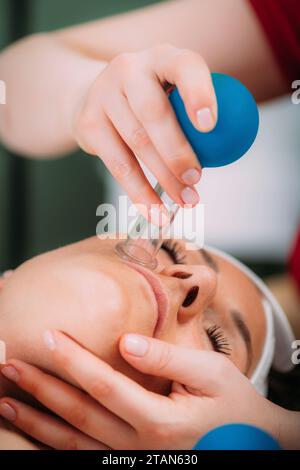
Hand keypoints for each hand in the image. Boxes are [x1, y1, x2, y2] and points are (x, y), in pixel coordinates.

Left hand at [0, 330, 280, 449]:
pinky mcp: (131, 463)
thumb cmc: (232, 403)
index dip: (73, 359)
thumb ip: (166, 358)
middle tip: (10, 363)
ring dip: (37, 420)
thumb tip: (125, 342)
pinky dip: (54, 442)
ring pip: (73, 442)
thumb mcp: (210, 372)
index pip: (104, 385)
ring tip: (8, 398)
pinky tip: (36, 427)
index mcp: (160, 421)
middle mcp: (140, 446)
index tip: (47, 335)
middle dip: (42, 387)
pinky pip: (84, 455)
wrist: (250, 444)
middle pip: (79, 414)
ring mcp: (132, 460)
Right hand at [73, 45, 216, 221]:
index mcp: (162, 56)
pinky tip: (155, 212)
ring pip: (137, 143)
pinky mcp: (88, 123)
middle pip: (154, 113)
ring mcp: (103, 94)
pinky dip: (140, 193)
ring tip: (184, 201)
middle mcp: (129, 68)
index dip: (198, 94)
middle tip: (195, 180)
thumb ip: (194, 113)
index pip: (184, 66)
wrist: (94, 96)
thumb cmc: (151, 100)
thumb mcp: (172, 92)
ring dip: (163, 179)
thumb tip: (229, 150)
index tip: (210, 126)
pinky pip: (118, 165)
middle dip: (178, 152)